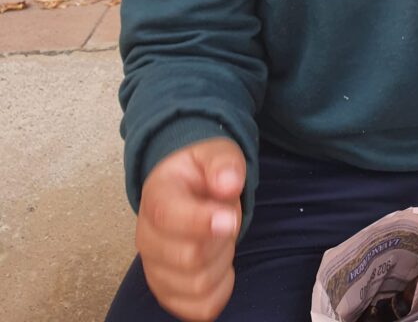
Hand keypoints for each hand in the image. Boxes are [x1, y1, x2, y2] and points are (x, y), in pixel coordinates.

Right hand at [136, 137, 244, 321]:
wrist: (187, 189)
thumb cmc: (201, 173)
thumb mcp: (215, 153)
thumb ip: (223, 164)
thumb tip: (228, 183)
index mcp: (156, 196)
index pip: (168, 217)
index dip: (202, 222)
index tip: (229, 219)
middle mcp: (146, 237)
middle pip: (190, 257)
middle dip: (222, 238)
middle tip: (226, 218)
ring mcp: (154, 269)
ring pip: (199, 285)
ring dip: (222, 261)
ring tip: (220, 237)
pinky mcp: (167, 293)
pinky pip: (202, 308)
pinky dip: (221, 289)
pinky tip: (220, 263)